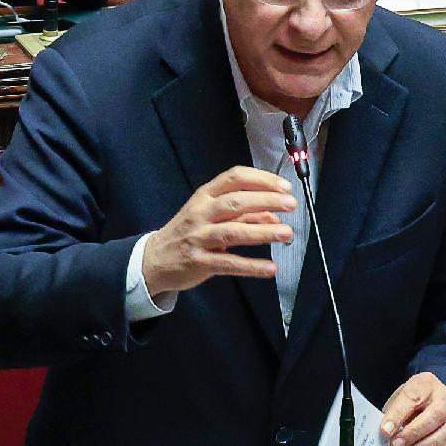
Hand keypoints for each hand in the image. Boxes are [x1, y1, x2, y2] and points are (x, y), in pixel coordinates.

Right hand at [140, 165, 293, 298]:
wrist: (154, 259)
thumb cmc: (188, 233)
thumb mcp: (212, 217)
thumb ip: (243, 215)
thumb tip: (274, 215)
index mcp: (204, 195)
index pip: (234, 178)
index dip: (261, 180)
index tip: (284, 186)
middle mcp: (201, 213)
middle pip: (236, 202)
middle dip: (266, 201)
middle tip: (291, 205)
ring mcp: (198, 237)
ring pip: (233, 231)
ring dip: (262, 231)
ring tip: (287, 233)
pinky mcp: (199, 262)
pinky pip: (228, 263)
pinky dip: (251, 265)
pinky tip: (270, 268)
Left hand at [379, 372, 445, 445]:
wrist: (432, 403)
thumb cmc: (411, 403)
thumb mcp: (398, 400)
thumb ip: (393, 414)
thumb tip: (386, 436)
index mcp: (427, 383)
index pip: (413, 397)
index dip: (398, 415)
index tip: (384, 431)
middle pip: (436, 416)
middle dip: (414, 434)